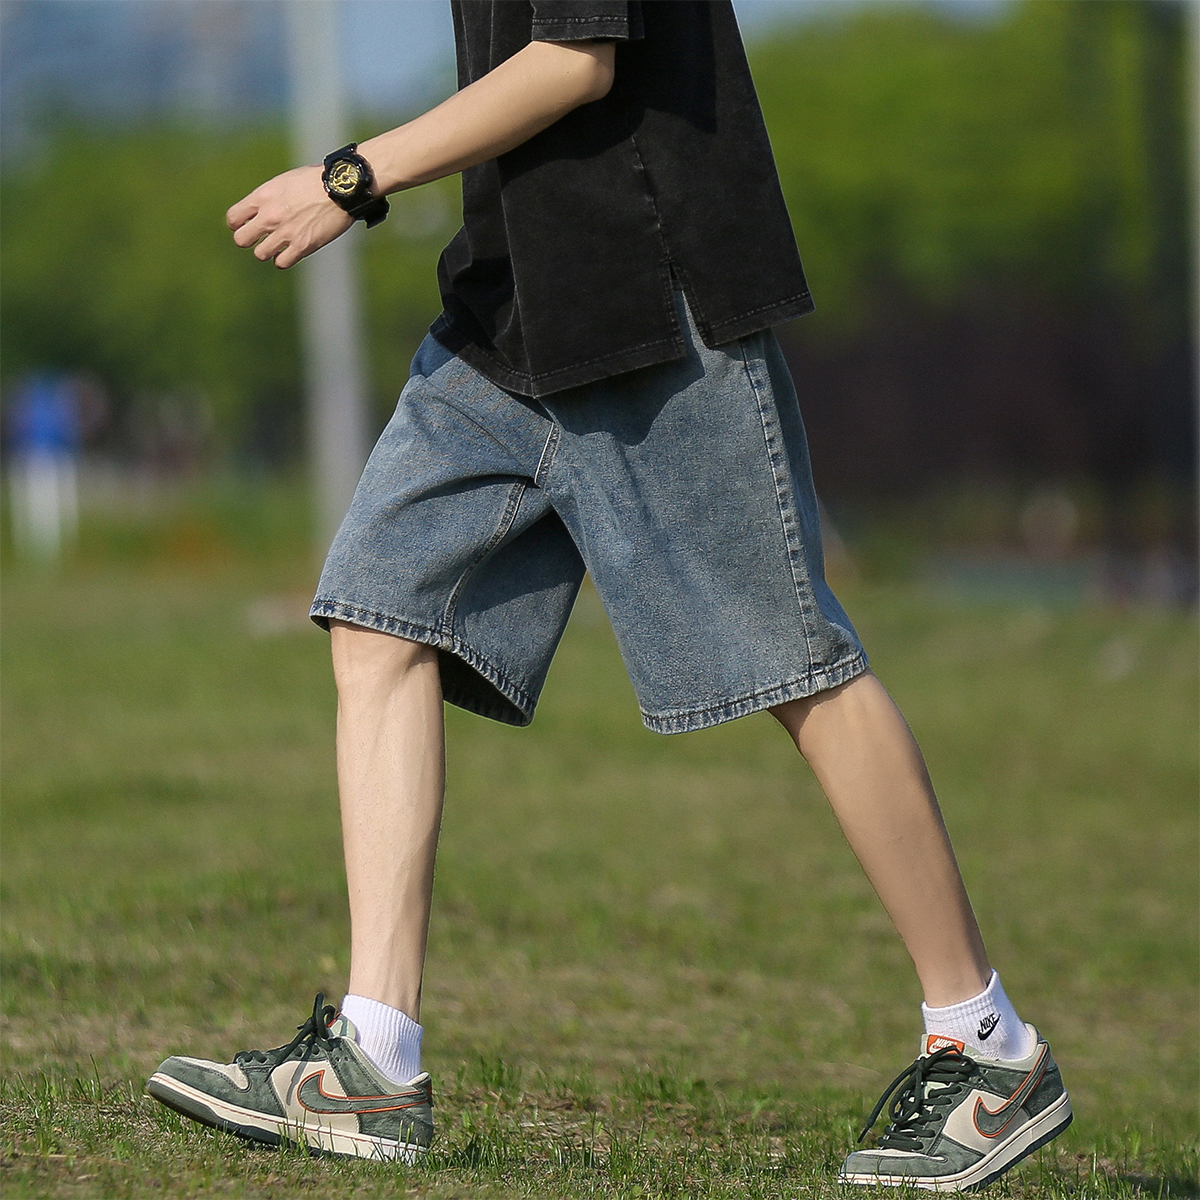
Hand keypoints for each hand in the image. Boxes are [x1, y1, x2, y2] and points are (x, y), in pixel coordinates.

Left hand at [226, 165, 354, 268]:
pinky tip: (291, 251)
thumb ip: (268, 198)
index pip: (233, 218)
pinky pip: (281, 262)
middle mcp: (270, 215)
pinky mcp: (302, 245)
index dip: (238, 224)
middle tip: (261, 237)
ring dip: (268, 251)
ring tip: (280, 245)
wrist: (340, 188)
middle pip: (241, 240)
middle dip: (249, 240)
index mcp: (263, 196)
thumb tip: (260, 212)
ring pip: (260, 254)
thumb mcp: (283, 182)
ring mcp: (285, 232)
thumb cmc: (315, 182)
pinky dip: (283, 259)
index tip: (249, 224)